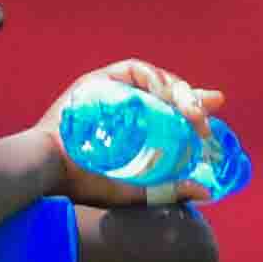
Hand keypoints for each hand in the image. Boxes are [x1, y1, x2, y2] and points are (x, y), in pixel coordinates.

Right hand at [44, 58, 227, 210]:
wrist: (47, 169)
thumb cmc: (82, 183)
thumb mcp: (132, 188)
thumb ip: (165, 189)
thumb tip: (205, 190)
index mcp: (133, 129)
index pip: (170, 113)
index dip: (194, 108)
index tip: (215, 108)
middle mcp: (125, 106)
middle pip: (167, 94)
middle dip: (192, 100)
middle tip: (205, 115)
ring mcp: (112, 91)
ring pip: (156, 80)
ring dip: (177, 91)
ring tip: (188, 110)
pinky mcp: (99, 81)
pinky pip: (134, 71)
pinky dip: (152, 77)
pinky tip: (163, 92)